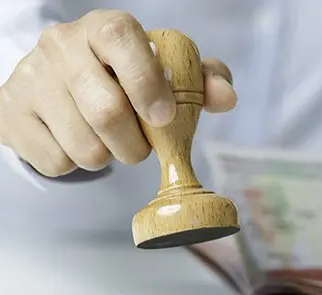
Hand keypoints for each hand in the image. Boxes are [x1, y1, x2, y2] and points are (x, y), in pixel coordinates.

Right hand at [0, 9, 235, 175]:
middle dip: (136, 145)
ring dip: (109, 157)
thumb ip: (200, 80)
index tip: (164, 116)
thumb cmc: (122, 79)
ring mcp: (30, 79)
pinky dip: (77, 165)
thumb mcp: (164, 72)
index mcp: (104, 27)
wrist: (57, 87)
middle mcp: (61, 45)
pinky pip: (57, 162)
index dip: (147, 81)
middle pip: (106, 110)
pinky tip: (76, 142)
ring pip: (84, 147)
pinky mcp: (11, 115)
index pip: (122, 39)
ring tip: (108, 141)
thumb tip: (226, 97)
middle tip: (140, 147)